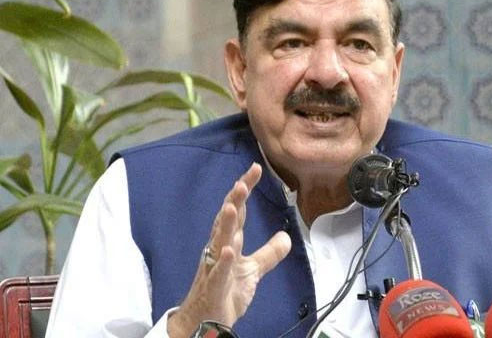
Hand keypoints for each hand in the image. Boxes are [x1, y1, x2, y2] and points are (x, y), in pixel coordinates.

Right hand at [167, 163, 291, 337]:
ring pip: (220, 241)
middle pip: (227, 220)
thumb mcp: (252, 270)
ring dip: (226, 224)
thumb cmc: (224, 293)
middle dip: (235, 200)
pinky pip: (218, 273)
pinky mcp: (214, 287)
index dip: (245, 190)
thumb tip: (285, 236)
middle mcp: (218, 250)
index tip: (255, 169)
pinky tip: (228, 250)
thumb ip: (268, 253)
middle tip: (244, 180)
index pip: (238, 211)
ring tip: (233, 206)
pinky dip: (223, 261)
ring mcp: (214, 267)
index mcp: (228, 242)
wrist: (205, 322)